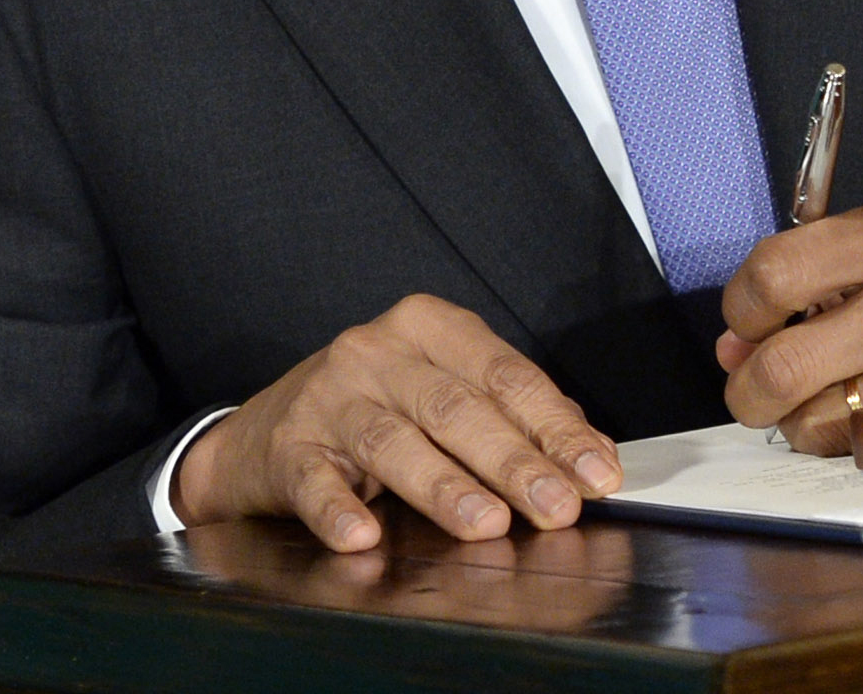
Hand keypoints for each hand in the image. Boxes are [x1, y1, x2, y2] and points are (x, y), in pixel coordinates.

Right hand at [169, 293, 623, 551]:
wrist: (266, 433)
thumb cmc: (378, 410)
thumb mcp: (446, 394)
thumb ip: (516, 418)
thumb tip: (593, 457)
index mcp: (428, 327)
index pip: (505, 375)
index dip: (556, 428)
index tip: (597, 475)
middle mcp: (376, 352)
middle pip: (455, 406)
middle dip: (514, 460)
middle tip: (556, 507)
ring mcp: (328, 396)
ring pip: (392, 440)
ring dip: (443, 486)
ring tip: (485, 524)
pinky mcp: (287, 446)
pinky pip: (314, 479)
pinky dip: (338, 509)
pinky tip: (363, 536)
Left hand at [713, 166, 862, 452]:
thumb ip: (831, 264)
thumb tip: (746, 326)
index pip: (776, 272)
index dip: (740, 304)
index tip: (746, 314)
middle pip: (786, 366)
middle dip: (746, 384)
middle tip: (748, 375)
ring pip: (823, 424)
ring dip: (791, 421)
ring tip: (800, 397)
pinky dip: (845, 437)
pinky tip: (851, 411)